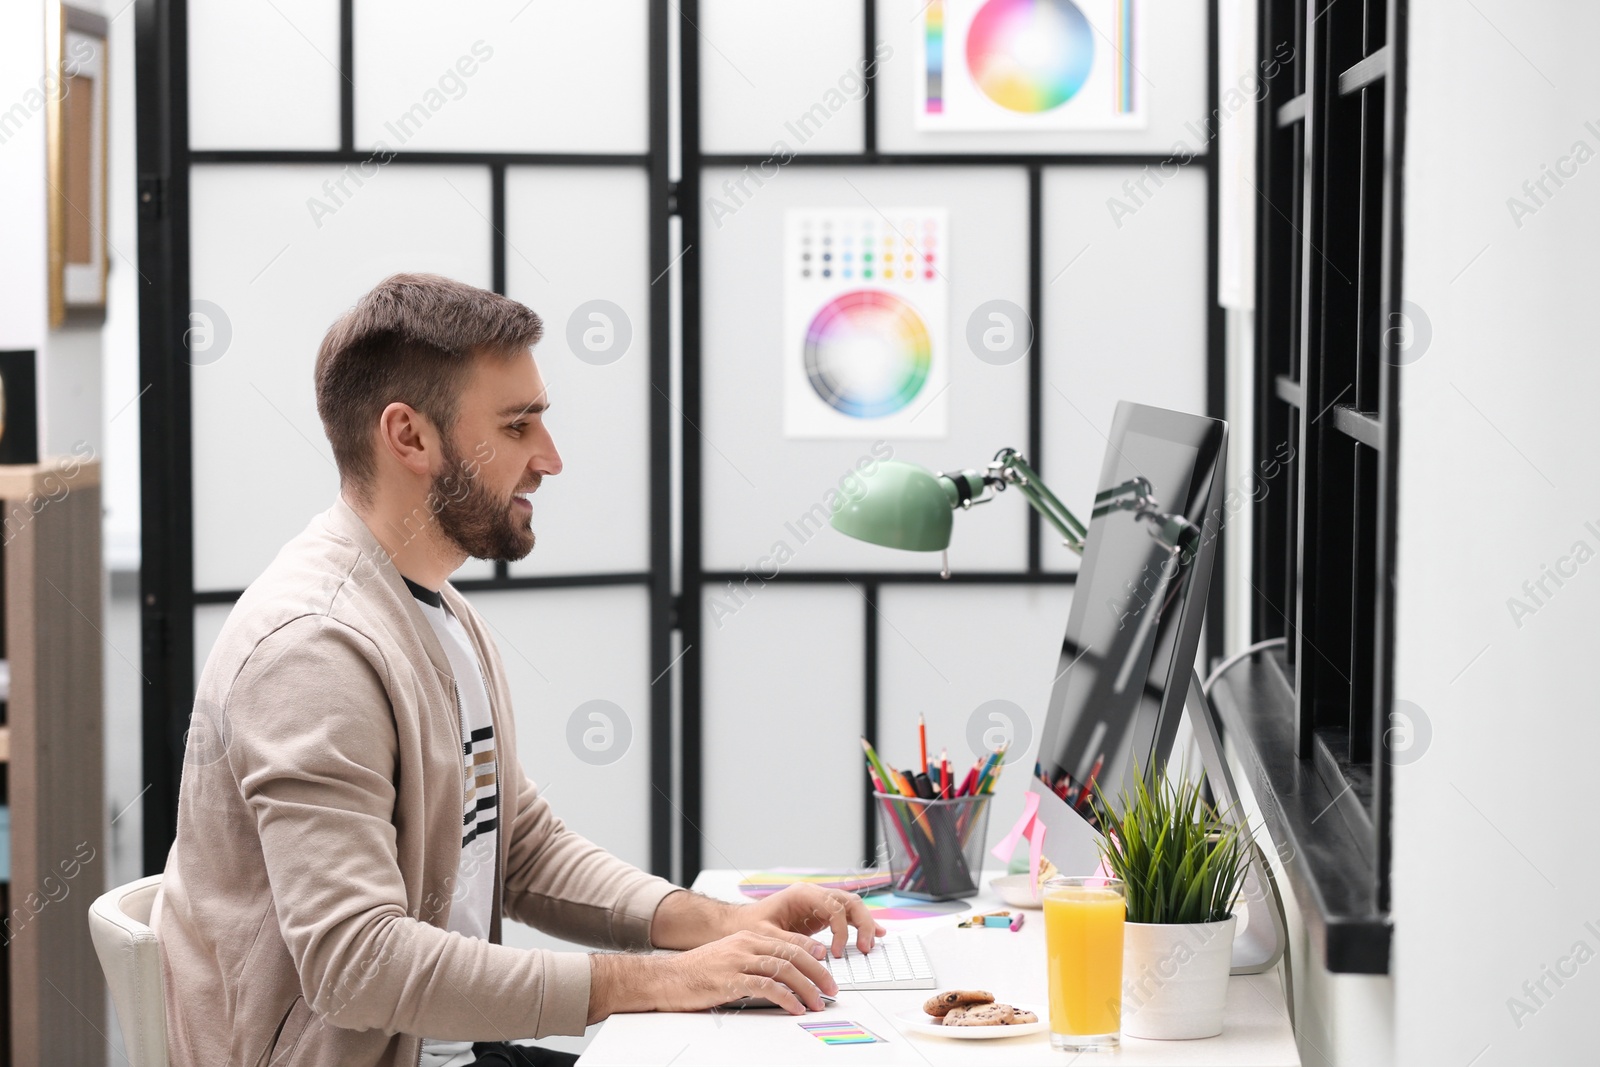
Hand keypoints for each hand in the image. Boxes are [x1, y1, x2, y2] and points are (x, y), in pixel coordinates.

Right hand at [589, 930, 837, 1020]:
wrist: (665, 978)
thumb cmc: (696, 972)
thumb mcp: (729, 958)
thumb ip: (754, 961)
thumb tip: (784, 977)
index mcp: (747, 936)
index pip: (789, 942)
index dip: (813, 956)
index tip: (828, 970)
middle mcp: (745, 944)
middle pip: (792, 953)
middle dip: (817, 972)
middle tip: (831, 989)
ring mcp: (738, 960)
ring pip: (784, 969)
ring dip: (807, 987)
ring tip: (818, 1002)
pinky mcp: (730, 980)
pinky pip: (766, 986)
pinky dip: (786, 998)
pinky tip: (796, 1007)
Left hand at [737, 884, 886, 958]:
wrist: (740, 923)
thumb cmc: (751, 926)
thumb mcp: (767, 936)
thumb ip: (793, 943)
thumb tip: (820, 952)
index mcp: (802, 894)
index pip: (833, 907)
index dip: (841, 930)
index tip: (838, 952)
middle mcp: (813, 894)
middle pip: (849, 902)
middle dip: (862, 923)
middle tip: (866, 947)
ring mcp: (818, 903)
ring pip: (851, 906)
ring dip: (864, 923)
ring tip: (872, 943)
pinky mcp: (820, 914)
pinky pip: (846, 915)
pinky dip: (859, 924)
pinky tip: (874, 933)